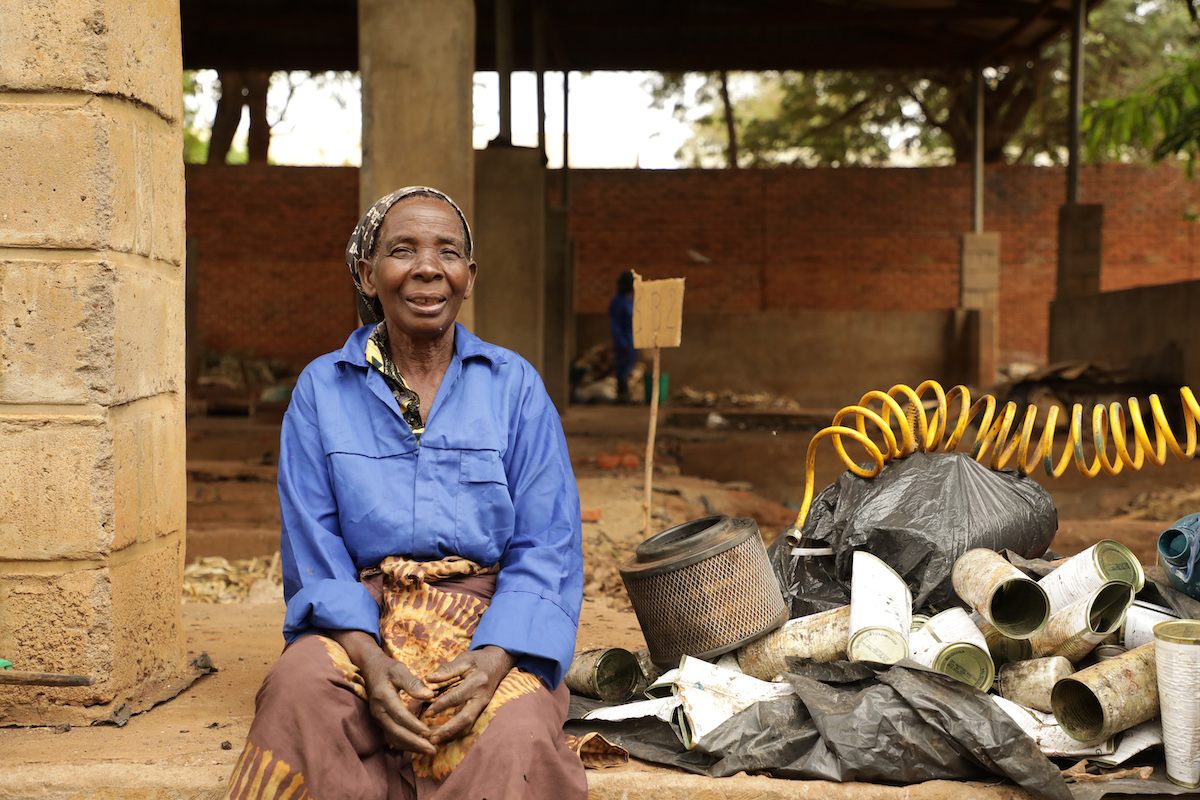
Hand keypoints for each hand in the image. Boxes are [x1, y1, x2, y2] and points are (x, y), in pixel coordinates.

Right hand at [331, 630, 437, 754]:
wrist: (370, 668)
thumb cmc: (387, 668)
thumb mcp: (399, 669)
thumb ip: (413, 683)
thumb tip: (429, 696)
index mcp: (383, 697)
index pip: (399, 715)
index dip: (413, 725)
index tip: (428, 732)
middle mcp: (378, 711)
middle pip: (396, 732)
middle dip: (415, 743)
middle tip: (433, 749)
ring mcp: (379, 718)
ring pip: (394, 738)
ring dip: (411, 746)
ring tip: (430, 750)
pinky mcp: (382, 722)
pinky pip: (393, 737)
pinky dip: (406, 743)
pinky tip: (419, 746)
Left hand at [422, 646, 516, 744]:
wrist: (498, 663)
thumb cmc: (478, 660)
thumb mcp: (464, 659)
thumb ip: (447, 669)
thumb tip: (428, 678)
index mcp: (477, 682)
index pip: (457, 697)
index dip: (441, 705)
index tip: (426, 713)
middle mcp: (481, 698)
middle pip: (466, 719)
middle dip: (448, 730)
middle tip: (431, 738)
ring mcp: (483, 706)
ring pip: (468, 726)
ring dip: (451, 735)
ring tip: (433, 740)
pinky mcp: (481, 711)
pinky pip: (468, 725)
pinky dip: (455, 732)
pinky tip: (442, 735)